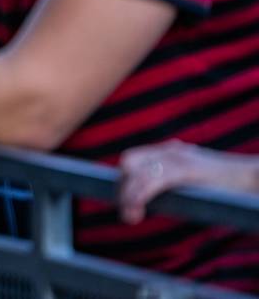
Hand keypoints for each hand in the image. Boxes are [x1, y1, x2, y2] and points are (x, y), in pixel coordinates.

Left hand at [117, 141, 258, 224]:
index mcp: (171, 151)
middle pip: (129, 162)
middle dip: (123, 187)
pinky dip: (137, 196)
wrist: (254, 179)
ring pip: (136, 173)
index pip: (133, 159)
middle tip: (128, 213)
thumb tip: (164, 200)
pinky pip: (150, 181)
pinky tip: (136, 211)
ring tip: (130, 217)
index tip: (125, 201)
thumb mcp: (198, 180)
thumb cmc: (230, 187)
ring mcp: (176, 157)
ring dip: (127, 196)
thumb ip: (179, 183)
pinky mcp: (184, 170)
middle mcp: (170, 150)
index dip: (124, 179)